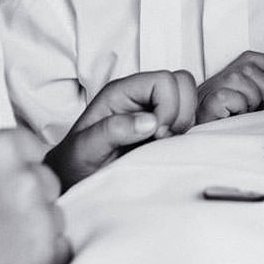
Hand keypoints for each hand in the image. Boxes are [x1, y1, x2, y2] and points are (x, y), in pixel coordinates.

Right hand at [0, 83, 67, 263]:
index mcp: (2, 148)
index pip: (33, 151)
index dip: (9, 174)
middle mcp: (25, 179)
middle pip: (46, 182)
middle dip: (24, 198)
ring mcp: (38, 218)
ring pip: (55, 215)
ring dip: (34, 228)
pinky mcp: (46, 255)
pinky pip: (62, 247)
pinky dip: (43, 256)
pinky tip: (10, 260)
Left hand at [45, 69, 199, 188]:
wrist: (74, 182)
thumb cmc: (74, 164)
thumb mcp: (84, 148)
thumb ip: (112, 130)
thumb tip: (149, 121)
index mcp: (121, 93)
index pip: (164, 81)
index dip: (168, 106)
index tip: (156, 133)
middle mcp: (140, 97)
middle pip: (182, 83)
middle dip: (180, 113)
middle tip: (162, 138)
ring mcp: (154, 112)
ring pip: (190, 101)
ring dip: (184, 125)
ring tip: (162, 146)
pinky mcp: (164, 129)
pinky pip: (190, 120)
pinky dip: (188, 133)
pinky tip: (169, 148)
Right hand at [197, 51, 263, 122]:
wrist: (198, 134)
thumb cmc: (223, 121)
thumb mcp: (246, 102)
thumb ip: (262, 91)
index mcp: (229, 75)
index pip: (252, 58)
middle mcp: (221, 78)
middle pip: (252, 70)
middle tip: (262, 107)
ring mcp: (214, 88)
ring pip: (247, 86)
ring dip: (252, 103)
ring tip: (244, 113)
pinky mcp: (212, 101)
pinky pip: (238, 100)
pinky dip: (241, 111)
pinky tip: (234, 116)